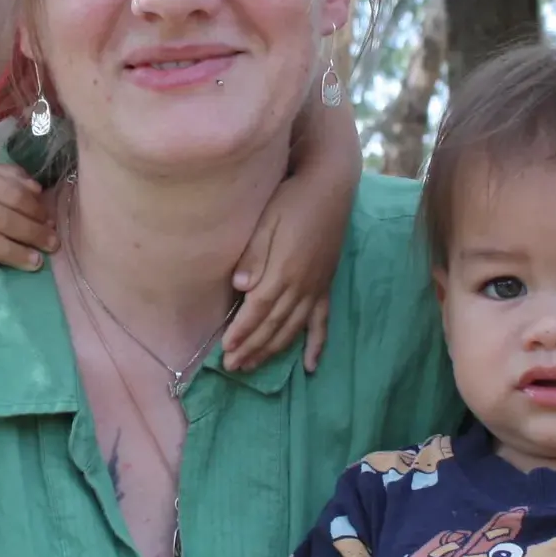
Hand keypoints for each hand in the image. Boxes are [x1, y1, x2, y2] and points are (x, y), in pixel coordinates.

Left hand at [224, 171, 341, 373]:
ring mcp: (316, 288)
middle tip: (233, 367)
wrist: (330, 188)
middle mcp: (302, 286)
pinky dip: (316, 346)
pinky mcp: (326, 286)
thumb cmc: (292, 200)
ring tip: (254, 366)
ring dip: (273, 351)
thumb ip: (254, 255)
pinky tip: (309, 366)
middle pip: (273, 326)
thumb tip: (240, 287)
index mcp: (283, 271)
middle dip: (251, 348)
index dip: (241, 333)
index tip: (225, 350)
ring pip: (293, 329)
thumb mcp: (266, 222)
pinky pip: (322, 323)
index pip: (257, 311)